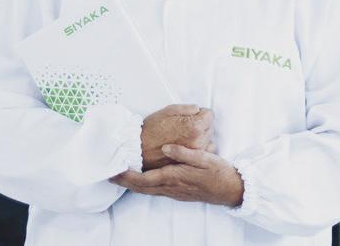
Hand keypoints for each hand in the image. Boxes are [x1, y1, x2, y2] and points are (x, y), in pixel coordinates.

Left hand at [110, 144, 243, 207]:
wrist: (230, 189)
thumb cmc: (217, 172)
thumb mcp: (204, 158)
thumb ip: (184, 153)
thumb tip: (166, 148)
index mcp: (175, 177)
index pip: (145, 179)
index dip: (128, 176)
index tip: (114, 171)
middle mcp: (171, 187)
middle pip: (142, 187)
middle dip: (124, 182)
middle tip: (109, 176)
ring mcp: (174, 191)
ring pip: (147, 190)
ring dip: (132, 184)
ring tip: (120, 176)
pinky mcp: (178, 191)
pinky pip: (155, 189)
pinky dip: (143, 185)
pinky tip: (141, 179)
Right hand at [141, 104, 213, 170]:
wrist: (140, 149)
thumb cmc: (152, 129)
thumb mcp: (169, 110)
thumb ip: (187, 108)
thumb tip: (197, 109)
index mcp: (195, 126)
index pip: (210, 115)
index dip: (200, 113)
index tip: (192, 115)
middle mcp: (198, 141)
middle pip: (210, 127)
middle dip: (201, 124)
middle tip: (185, 125)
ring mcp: (195, 154)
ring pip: (208, 140)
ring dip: (200, 137)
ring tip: (184, 136)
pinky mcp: (190, 162)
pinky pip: (203, 153)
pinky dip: (198, 148)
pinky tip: (185, 146)